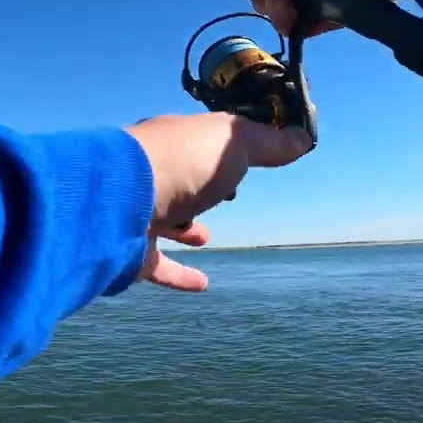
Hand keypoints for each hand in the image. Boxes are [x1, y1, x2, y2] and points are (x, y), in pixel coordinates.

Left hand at [124, 113, 312, 292]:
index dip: (223, 153)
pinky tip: (203, 284)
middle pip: (179, 180)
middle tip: (225, 195)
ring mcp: (139, 214)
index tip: (247, 162)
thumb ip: (267, 143)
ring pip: (164, 220)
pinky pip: (160, 266)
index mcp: (172, 143)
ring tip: (205, 236)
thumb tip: (302, 139)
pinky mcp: (133, 253)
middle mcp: (152, 176)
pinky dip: (181, 276)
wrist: (119, 200)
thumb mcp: (234, 143)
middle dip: (201, 186)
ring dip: (185, 227)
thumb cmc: (181, 163)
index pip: (199, 144)